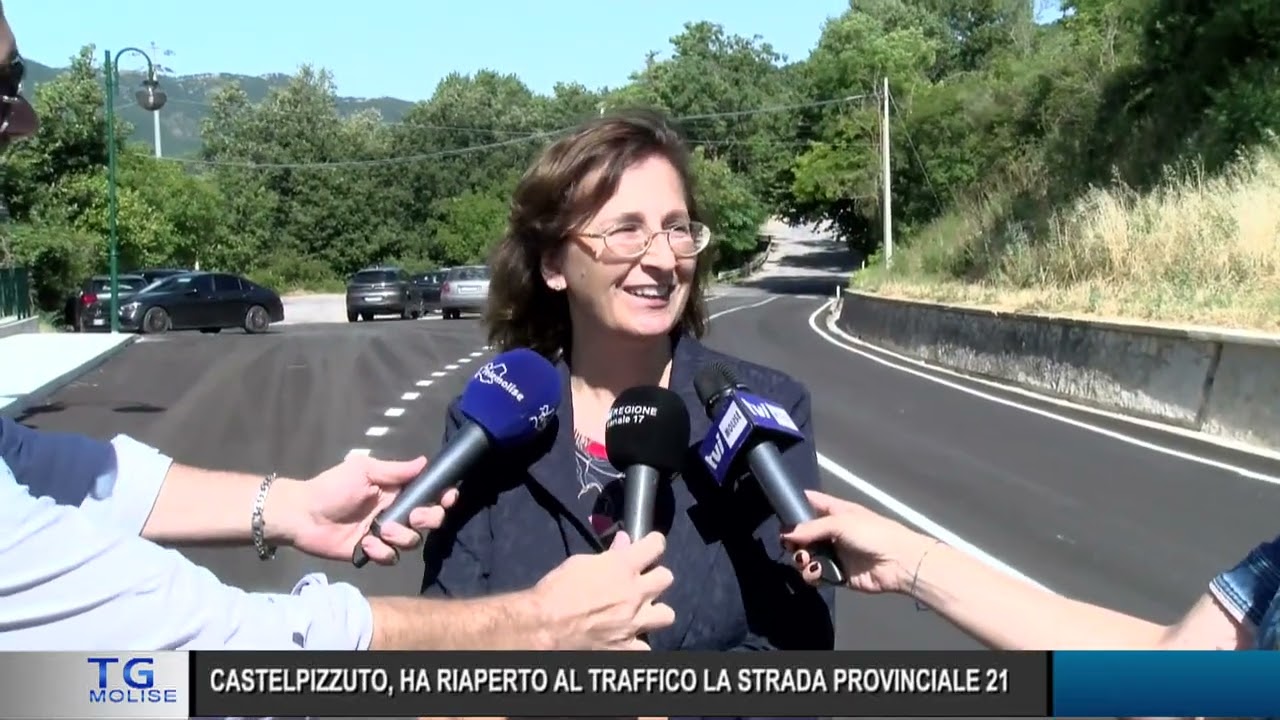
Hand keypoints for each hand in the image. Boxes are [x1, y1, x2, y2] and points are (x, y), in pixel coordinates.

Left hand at [273, 452, 458, 564]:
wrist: (302, 515)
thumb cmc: (332, 487)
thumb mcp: (364, 471)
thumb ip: (395, 470)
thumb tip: (425, 461)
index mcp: (396, 491)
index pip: (428, 494)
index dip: (443, 496)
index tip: (448, 497)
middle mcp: (395, 512)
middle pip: (429, 520)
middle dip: (428, 519)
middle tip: (413, 517)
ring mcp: (384, 534)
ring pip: (412, 541)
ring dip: (401, 537)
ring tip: (380, 531)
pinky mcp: (371, 552)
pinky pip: (390, 557)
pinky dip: (381, 552)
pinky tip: (364, 543)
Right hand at [531, 531, 675, 650]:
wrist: (545, 625)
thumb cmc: (557, 589)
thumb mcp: (580, 562)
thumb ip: (608, 554)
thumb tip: (623, 542)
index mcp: (624, 567)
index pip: (655, 546)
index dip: (654, 543)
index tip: (650, 546)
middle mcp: (635, 593)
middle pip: (666, 578)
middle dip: (656, 577)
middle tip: (642, 581)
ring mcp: (634, 622)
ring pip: (667, 615)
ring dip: (656, 611)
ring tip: (641, 612)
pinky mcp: (626, 647)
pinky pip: (645, 647)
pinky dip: (637, 642)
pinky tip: (627, 638)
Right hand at [781, 490, 935, 594]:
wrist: (899, 563)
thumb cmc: (873, 534)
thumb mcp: (841, 523)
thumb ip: (811, 527)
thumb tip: (785, 534)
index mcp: (835, 511)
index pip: (810, 502)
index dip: (794, 505)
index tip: (779, 512)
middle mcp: (832, 531)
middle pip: (802, 534)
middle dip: (793, 540)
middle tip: (793, 546)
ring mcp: (834, 553)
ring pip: (806, 555)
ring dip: (801, 559)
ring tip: (806, 561)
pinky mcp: (836, 574)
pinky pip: (816, 574)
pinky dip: (812, 575)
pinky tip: (817, 573)